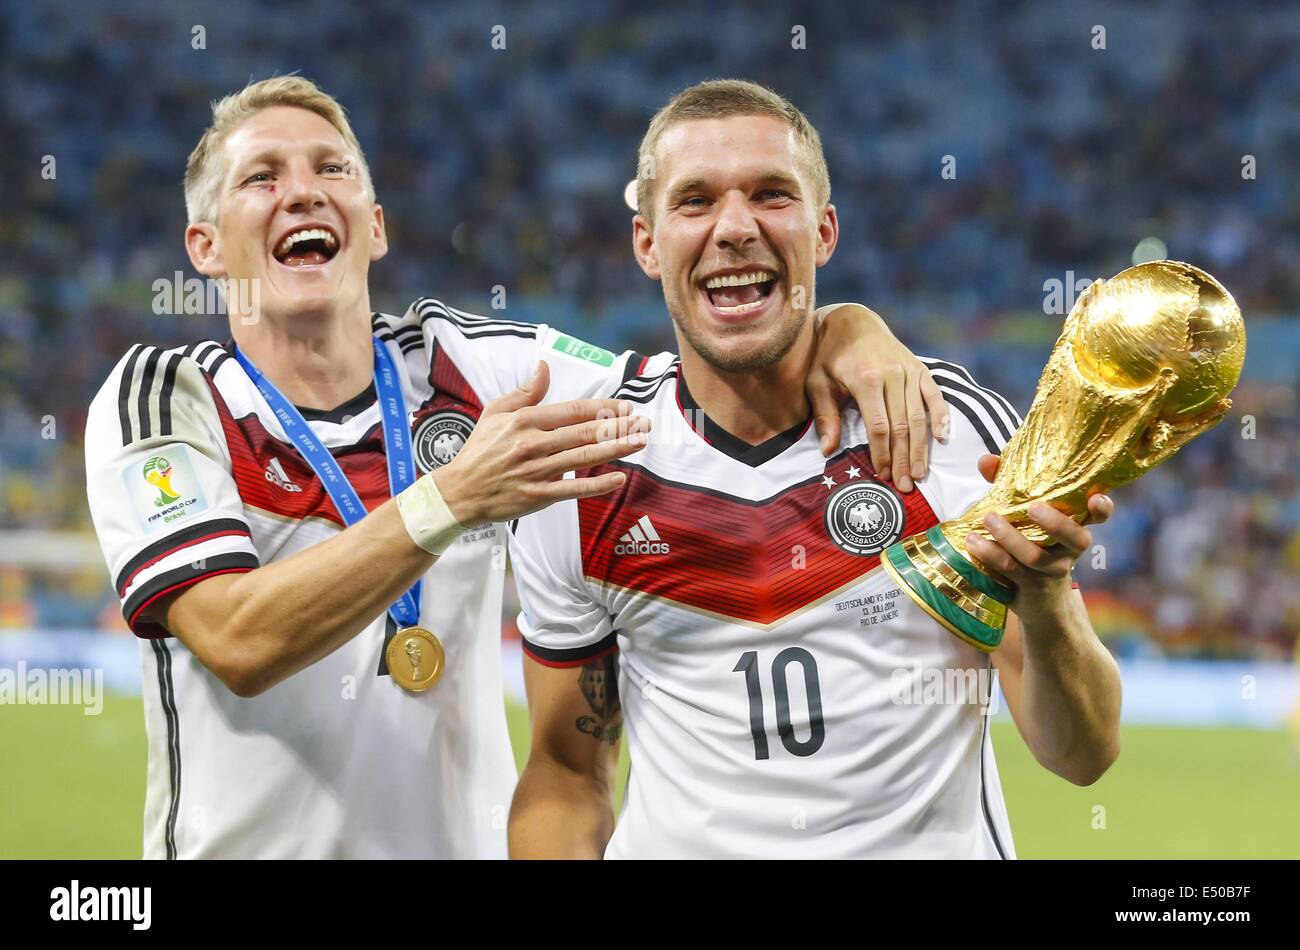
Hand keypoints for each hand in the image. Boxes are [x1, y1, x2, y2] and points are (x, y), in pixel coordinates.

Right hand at [433, 361, 649, 523]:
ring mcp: (536, 471)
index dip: (603, 407)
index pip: (573, 410)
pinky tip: (619, 479)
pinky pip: (573, 490)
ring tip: (640, 442)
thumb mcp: (496, 412)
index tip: (626, 406)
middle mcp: (532, 444)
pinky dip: (597, 485)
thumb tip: (544, 366)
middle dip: (618, 426)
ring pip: (583, 458)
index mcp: (525, 420)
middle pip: (584, 432)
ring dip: (616, 449)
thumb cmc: (480, 450)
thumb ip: (525, 391)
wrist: (459, 491)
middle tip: (645, 423)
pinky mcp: (537, 496)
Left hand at [806, 303, 948, 492]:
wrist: (852, 320)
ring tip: (921, 474)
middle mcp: (892, 374)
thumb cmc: (830, 356)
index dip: (882, 453)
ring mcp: (909, 371)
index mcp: (866, 378)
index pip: (878, 426)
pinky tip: (943, 438)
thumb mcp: (817, 383)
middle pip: (902, 425)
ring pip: (919, 415)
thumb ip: (825, 416)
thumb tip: (827, 451)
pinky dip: (941, 416)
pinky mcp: (920, 368)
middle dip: (904, 458)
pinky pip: (935, 395)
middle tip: (906, 486)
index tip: (883, 475)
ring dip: (921, 447)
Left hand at [964, 454, 1113, 608]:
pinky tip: (973, 542)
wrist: (1037, 600)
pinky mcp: (1031, 587)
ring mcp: (1052, 570)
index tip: (1096, 498)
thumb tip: (986, 461)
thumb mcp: (1022, 513)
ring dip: (1010, 537)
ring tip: (988, 519)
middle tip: (1032, 507)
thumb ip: (1006, 483)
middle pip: (1074, 538)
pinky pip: (1011, 570)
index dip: (1102, 508)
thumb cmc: (1029, 542)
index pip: (1098, 516)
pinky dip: (991, 554)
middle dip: (1055, 522)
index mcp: (1075, 526)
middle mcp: (1070, 550)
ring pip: (1035, 556)